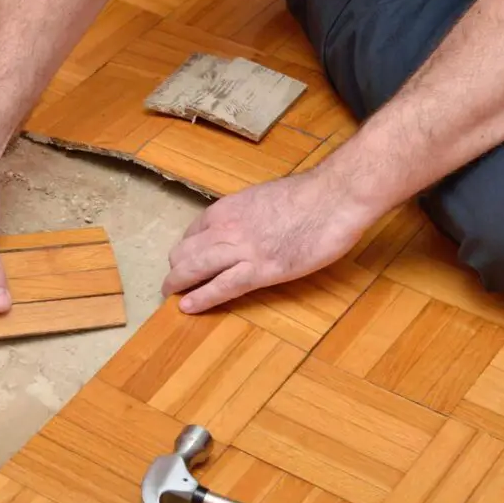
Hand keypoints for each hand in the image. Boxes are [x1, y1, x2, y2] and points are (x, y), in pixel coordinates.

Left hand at [162, 164, 377, 312]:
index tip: (185, 259)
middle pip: (185, 252)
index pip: (193, 232)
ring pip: (195, 269)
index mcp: (227, 208)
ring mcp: (241, 250)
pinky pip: (221, 287)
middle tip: (172, 282)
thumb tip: (245, 227)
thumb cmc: (308, 195)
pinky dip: (201, 298)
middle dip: (176, 269)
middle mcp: (226, 228)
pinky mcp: (260, 271)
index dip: (186, 249)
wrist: (332, 197)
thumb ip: (247, 215)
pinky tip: (187, 307)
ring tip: (170, 295)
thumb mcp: (264, 198)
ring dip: (178, 284)